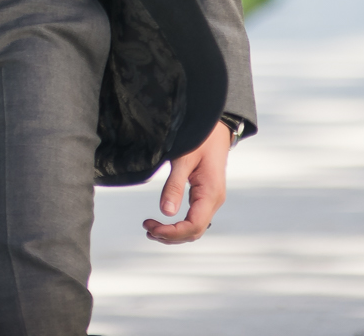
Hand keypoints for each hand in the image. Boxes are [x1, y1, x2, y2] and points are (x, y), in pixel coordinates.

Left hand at [143, 118, 230, 243]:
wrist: (215, 128)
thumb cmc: (201, 138)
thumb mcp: (184, 159)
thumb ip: (174, 186)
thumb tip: (165, 212)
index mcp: (211, 193)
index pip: (193, 226)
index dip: (172, 233)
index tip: (152, 228)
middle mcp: (214, 200)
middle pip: (194, 231)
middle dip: (170, 235)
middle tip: (147, 228)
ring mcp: (211, 199)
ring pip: (195, 228)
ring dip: (174, 233)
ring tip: (151, 228)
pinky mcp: (206, 196)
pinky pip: (195, 218)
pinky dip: (180, 225)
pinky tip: (165, 223)